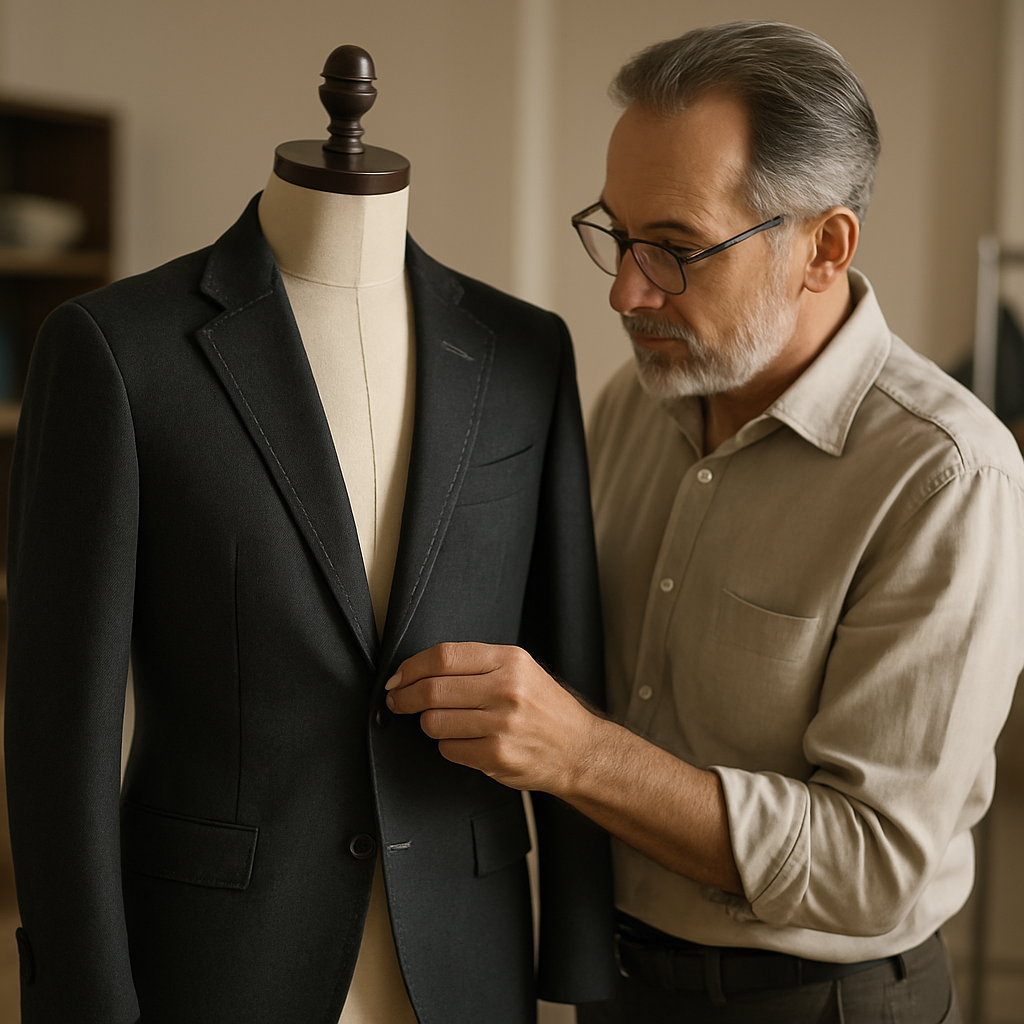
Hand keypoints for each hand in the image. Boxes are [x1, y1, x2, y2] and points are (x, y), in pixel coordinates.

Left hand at [385, 642, 596, 793]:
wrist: (579, 749)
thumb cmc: (545, 708)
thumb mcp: (521, 670)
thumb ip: (477, 665)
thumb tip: (419, 670)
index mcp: (510, 661)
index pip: (445, 656)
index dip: (412, 667)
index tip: (399, 678)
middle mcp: (507, 689)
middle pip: (433, 690)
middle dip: (405, 697)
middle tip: (398, 701)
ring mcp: (503, 724)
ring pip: (435, 722)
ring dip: (428, 724)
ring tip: (441, 722)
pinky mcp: (498, 755)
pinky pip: (449, 749)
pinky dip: (448, 746)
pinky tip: (464, 741)